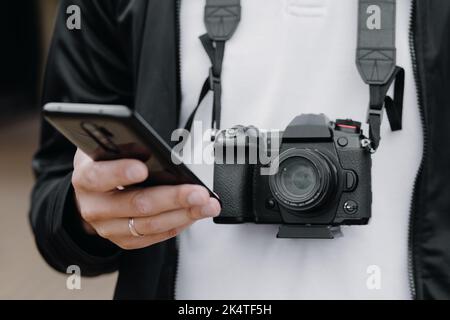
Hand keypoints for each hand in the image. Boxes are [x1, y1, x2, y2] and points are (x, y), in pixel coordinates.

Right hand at [72, 149, 220, 249]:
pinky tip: (194, 214)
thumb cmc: (104, 165)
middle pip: (137, 205)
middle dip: (173, 198)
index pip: (99, 176)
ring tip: (207, 205)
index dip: (120, 173)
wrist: (92, 195)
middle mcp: (95, 207)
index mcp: (87, 178)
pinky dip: (178, 224)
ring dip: (184, 214)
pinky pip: (155, 237)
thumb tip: (149, 147)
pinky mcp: (124, 240)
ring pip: (150, 225)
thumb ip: (123, 146)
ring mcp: (109, 228)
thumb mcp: (106, 148)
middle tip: (198, 192)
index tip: (142, 169)